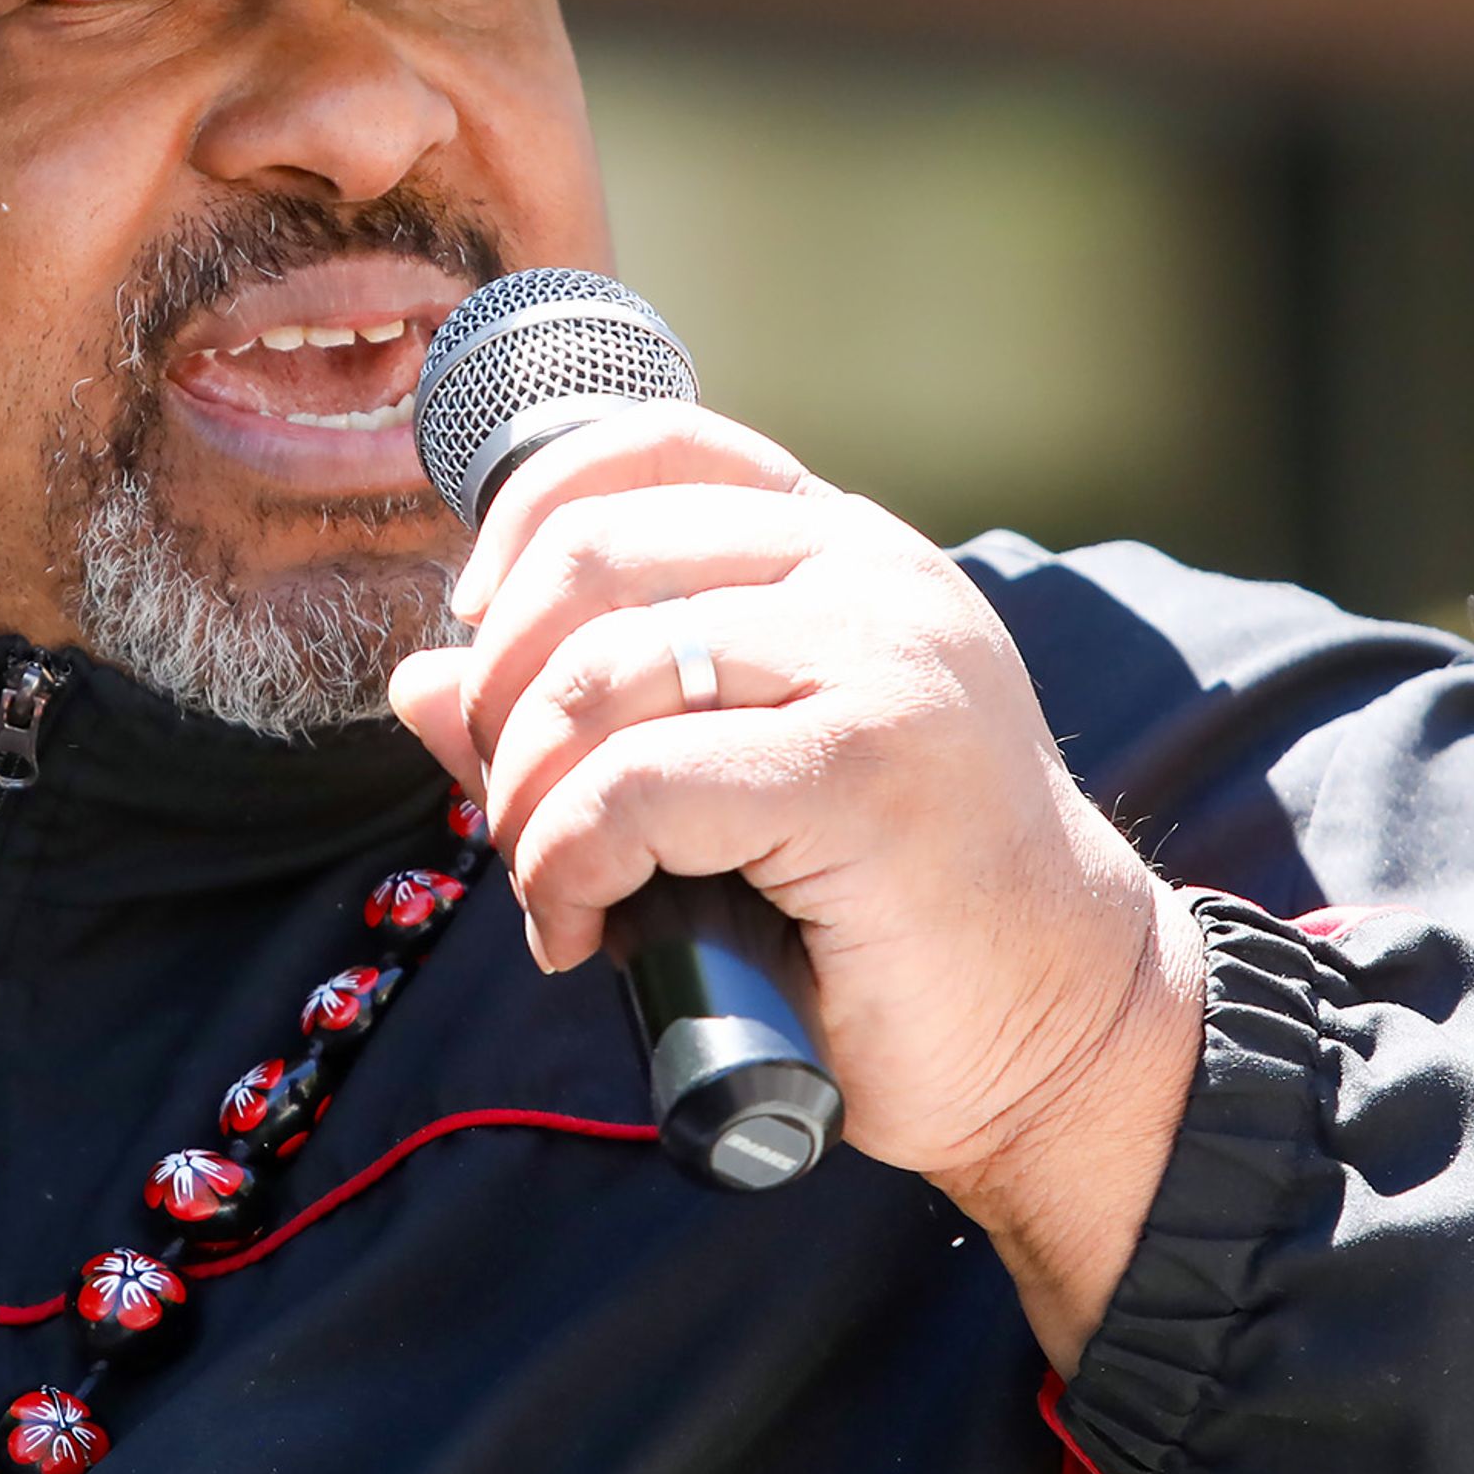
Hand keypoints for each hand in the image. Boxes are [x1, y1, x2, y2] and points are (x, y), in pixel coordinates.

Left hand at [383, 408, 1206, 1369]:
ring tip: (552, 888)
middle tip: (510, 809)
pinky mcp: (865, 775)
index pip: (651, 445)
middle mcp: (872, 578)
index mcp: (846, 549)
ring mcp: (882, 666)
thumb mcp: (724, 782)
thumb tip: (414, 677)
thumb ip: (583, 714)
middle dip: (501, 694)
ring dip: (526, 801)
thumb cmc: (889, 912)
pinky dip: (565, 864)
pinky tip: (581, 931)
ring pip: (599, 677)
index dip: (527, 521)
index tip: (482, 632)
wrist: (1058, 1028)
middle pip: (592, 556)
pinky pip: (634, 788)